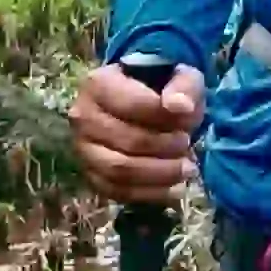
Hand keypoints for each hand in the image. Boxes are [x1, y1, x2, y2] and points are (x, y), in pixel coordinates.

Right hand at [72, 57, 204, 206]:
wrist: (140, 106)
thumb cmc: (159, 88)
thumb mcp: (179, 76)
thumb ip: (183, 86)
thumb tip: (180, 106)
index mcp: (98, 84)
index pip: (133, 105)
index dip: (166, 116)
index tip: (188, 118)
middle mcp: (82, 117)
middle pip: (128, 141)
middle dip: (166, 147)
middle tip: (188, 144)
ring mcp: (83, 149)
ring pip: (119, 171)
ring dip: (160, 174)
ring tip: (187, 169)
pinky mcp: (91, 175)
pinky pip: (117, 192)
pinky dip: (150, 194)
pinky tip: (175, 189)